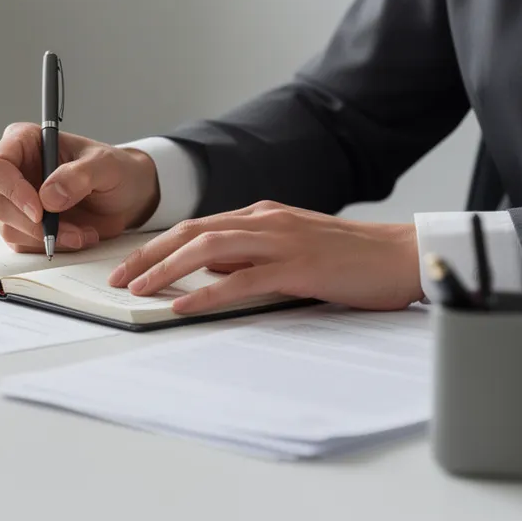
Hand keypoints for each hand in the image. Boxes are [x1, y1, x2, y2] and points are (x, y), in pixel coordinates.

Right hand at [0, 123, 159, 251]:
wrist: (126, 197)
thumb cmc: (115, 171)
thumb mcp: (105, 164)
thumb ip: (79, 175)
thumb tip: (48, 196)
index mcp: (23, 142)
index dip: (11, 190)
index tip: (40, 210)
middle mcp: (13, 171)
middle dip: (35, 224)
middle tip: (70, 230)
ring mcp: (15, 201)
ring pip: (9, 229)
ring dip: (48, 238)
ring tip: (82, 232)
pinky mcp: (23, 226)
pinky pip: (25, 245)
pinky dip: (52, 246)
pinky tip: (77, 236)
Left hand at [107, 201, 422, 313]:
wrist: (404, 255)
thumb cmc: (350, 258)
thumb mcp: (290, 250)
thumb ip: (250, 256)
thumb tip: (209, 271)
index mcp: (261, 215)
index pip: (195, 227)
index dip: (157, 247)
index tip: (128, 268)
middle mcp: (265, 221)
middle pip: (190, 233)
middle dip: (148, 256)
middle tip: (117, 279)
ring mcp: (281, 240)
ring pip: (208, 249)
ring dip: (167, 270)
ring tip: (139, 291)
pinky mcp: (299, 266)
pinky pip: (243, 279)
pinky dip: (208, 292)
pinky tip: (184, 305)